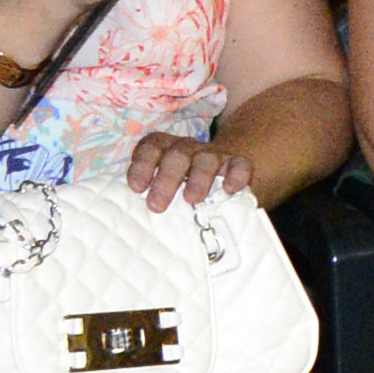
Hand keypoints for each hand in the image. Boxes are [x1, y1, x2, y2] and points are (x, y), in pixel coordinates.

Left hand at [123, 131, 254, 209]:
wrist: (221, 173)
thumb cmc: (182, 188)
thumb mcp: (163, 188)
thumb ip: (150, 197)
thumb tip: (134, 225)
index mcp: (166, 149)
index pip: (151, 147)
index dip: (142, 165)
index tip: (136, 188)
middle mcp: (189, 149)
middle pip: (177, 154)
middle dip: (166, 178)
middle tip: (156, 206)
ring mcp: (214, 155)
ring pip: (206, 158)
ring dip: (198, 178)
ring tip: (192, 200)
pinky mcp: (238, 164)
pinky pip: (239, 164)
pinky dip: (236, 175)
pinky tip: (230, 190)